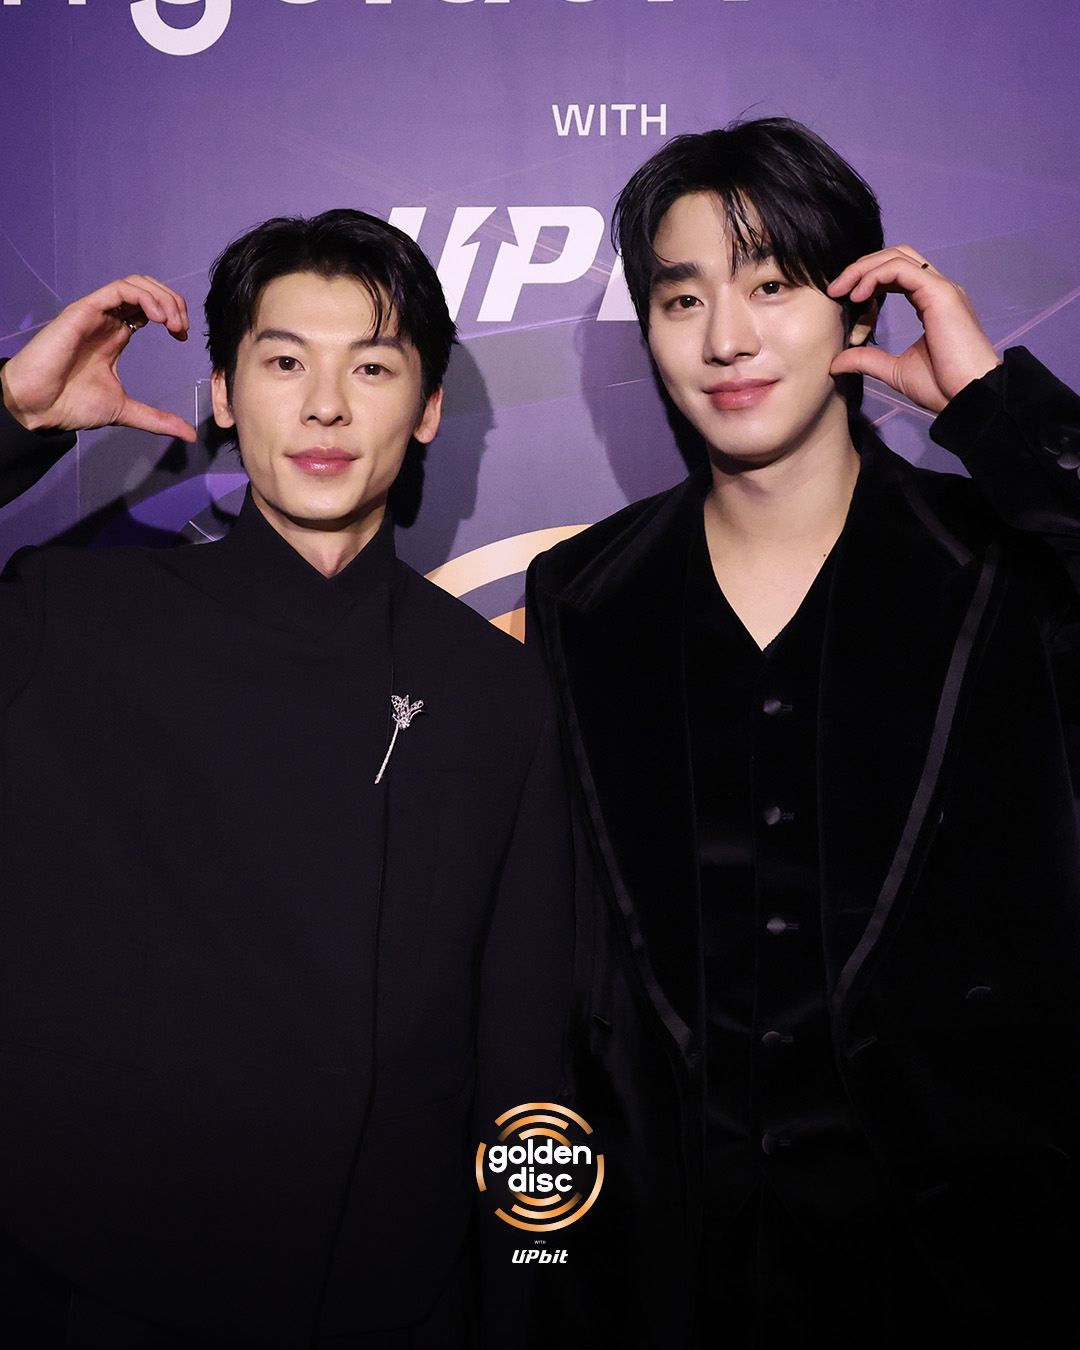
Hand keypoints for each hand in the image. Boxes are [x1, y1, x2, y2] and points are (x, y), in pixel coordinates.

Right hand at [0, 275, 196, 439]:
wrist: (39, 408)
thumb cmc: (71, 405)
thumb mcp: (126, 411)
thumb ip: (158, 419)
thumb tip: (189, 434)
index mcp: (116, 336)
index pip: (150, 309)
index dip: (172, 315)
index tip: (182, 337)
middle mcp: (107, 321)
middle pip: (147, 291)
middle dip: (172, 303)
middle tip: (181, 329)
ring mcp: (96, 314)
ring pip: (135, 284)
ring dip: (161, 298)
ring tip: (172, 323)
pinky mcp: (84, 311)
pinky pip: (118, 289)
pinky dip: (144, 297)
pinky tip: (157, 318)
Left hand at [828, 246, 999, 413]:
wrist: (970, 397)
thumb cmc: (942, 387)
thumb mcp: (894, 371)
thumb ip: (867, 360)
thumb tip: (836, 362)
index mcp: (930, 302)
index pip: (896, 274)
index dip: (866, 280)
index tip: (842, 300)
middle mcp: (937, 289)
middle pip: (895, 256)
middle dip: (861, 267)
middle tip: (834, 289)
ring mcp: (941, 288)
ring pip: (897, 257)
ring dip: (864, 269)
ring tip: (840, 290)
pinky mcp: (940, 294)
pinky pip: (902, 270)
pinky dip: (875, 276)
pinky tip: (859, 296)